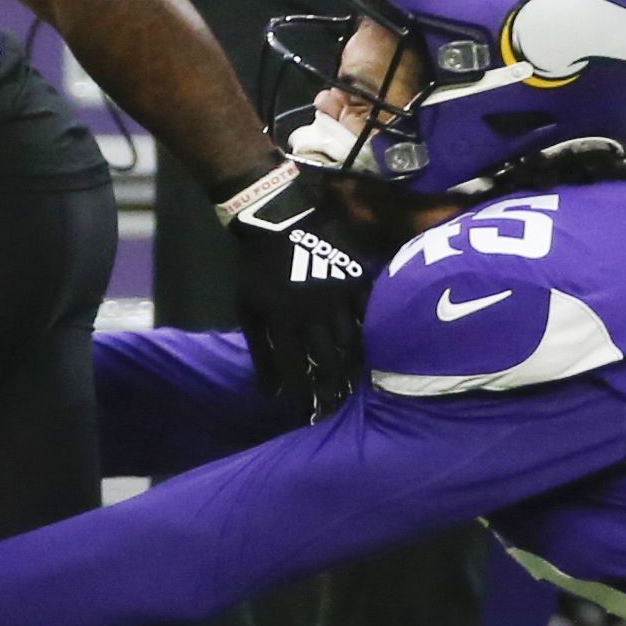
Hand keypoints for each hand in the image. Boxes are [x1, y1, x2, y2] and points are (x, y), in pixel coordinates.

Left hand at [223, 158, 377, 414]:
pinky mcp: (355, 276)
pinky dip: (372, 327)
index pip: (294, 366)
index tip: (308, 407)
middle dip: (333, 383)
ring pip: (353, 338)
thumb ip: (260, 350)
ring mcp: (337, 293)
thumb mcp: (248, 308)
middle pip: (327, 358)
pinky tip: (377, 341)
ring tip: (359, 378)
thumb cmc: (258, 267)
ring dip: (355, 362)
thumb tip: (269, 392)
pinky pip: (370, 308)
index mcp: (281, 318)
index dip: (301, 390)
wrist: (278, 218)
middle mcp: (312, 311)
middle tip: (339, 399)